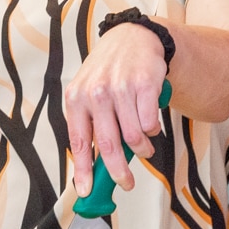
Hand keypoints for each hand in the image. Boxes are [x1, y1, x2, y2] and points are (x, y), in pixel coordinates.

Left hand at [65, 21, 168, 188]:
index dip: (83, 170)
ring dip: (141, 149)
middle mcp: (96, 93)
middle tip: (125, 183)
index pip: (79, 142)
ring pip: (134, 137)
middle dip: (118, 172)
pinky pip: (150, 123)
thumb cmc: (108, 72)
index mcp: (77, 98)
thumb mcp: (89, 93)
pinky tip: (149, 123)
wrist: (131, 38)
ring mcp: (121, 88)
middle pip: (108, 146)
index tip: (86, 191)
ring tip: (142, 146)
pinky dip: (152, 130)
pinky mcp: (145, 84)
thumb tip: (95, 166)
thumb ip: (91, 125)